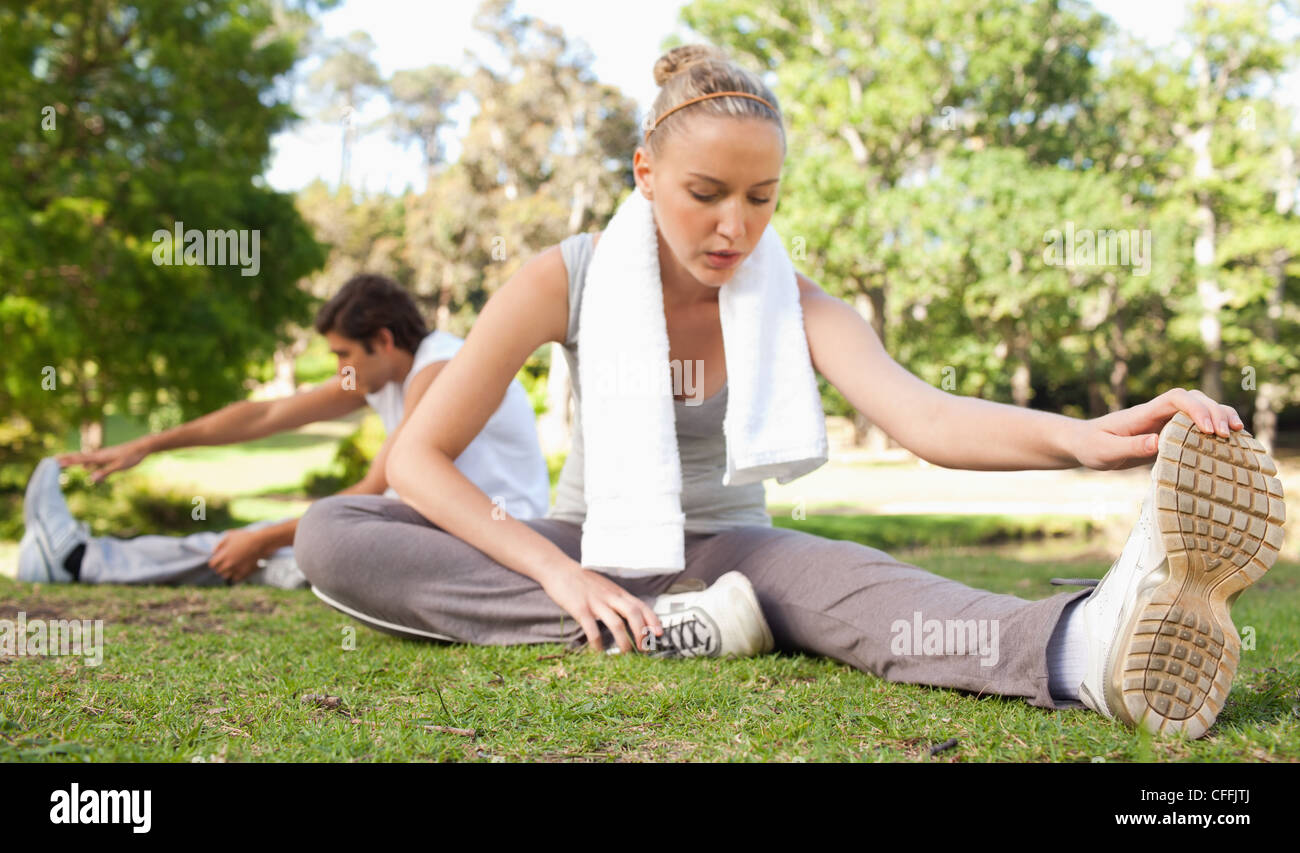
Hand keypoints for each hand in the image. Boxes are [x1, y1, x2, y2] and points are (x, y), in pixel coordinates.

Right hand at [57, 438, 150, 483]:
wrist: (142, 447)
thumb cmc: (131, 457)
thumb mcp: (118, 467)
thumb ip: (105, 472)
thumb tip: (90, 478)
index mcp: (99, 457)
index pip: (79, 459)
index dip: (66, 461)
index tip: (54, 462)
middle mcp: (98, 455)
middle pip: (79, 457)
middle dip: (66, 459)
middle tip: (52, 460)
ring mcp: (103, 455)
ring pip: (85, 459)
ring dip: (74, 461)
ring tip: (64, 463)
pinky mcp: (108, 457)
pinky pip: (94, 461)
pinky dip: (86, 464)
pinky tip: (86, 467)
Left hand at [208, 529, 269, 582]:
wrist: (260, 541)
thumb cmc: (245, 537)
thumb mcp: (229, 535)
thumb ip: (219, 544)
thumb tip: (213, 552)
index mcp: (224, 555)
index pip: (212, 564)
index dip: (214, 562)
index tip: (217, 560)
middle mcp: (229, 563)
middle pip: (218, 571)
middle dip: (219, 567)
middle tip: (224, 562)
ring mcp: (237, 568)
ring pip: (226, 576)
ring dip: (226, 572)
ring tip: (230, 566)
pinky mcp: (245, 572)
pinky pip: (235, 578)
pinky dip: (234, 575)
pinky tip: (237, 570)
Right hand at [538, 560, 663, 653]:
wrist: (559, 568)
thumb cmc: (582, 580)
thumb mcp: (605, 586)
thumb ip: (616, 598)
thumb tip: (629, 615)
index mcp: (617, 591)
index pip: (640, 605)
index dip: (652, 619)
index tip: (659, 633)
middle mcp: (610, 596)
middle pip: (633, 613)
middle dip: (642, 632)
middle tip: (645, 648)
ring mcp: (595, 602)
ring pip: (616, 623)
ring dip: (623, 641)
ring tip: (626, 654)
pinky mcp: (580, 608)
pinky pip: (592, 628)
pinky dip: (597, 642)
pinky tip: (598, 651)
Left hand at [1073, 387, 1244, 470]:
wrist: (1083, 444)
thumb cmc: (1092, 446)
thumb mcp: (1105, 451)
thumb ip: (1129, 446)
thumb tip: (1157, 442)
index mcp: (1142, 413)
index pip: (1175, 398)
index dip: (1196, 408)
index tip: (1209, 428)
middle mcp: (1156, 413)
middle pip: (1193, 399)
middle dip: (1214, 412)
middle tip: (1227, 435)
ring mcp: (1163, 421)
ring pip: (1198, 409)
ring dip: (1219, 416)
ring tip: (1237, 434)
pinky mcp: (1167, 433)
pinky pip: (1195, 426)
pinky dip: (1214, 429)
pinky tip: (1229, 442)